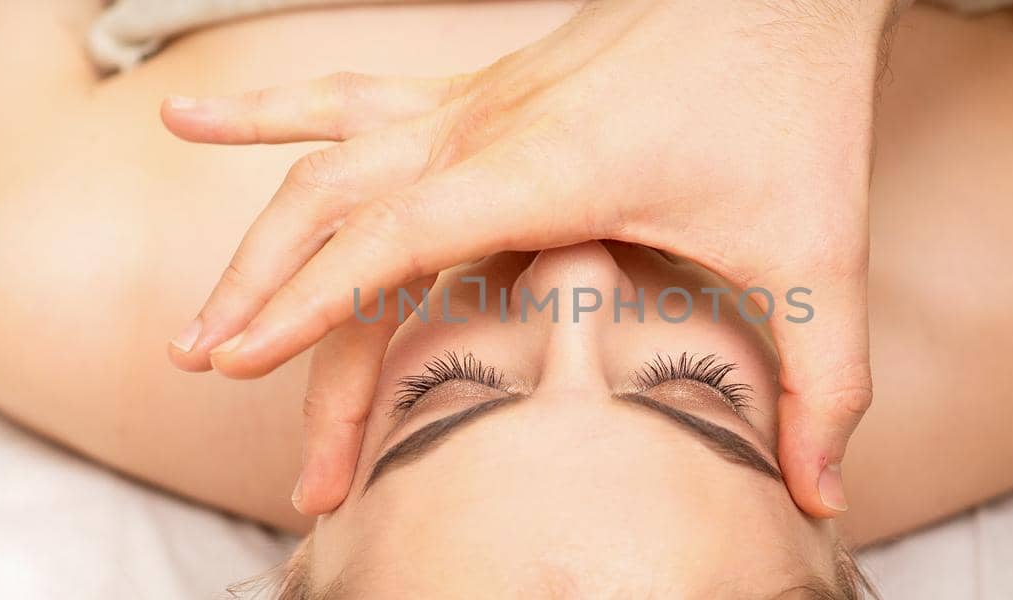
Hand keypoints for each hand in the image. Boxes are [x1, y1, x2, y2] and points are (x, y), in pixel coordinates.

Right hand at [162, 0, 899, 517]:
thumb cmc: (796, 108)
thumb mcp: (816, 255)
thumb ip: (825, 380)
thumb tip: (820, 492)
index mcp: (548, 170)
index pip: (393, 237)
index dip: (308, 300)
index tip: (236, 359)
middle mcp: (489, 127)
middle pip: (336, 214)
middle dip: (268, 304)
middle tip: (216, 384)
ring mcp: (477, 101)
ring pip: (325, 160)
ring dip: (254, 239)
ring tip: (197, 323)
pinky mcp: (482, 89)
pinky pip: (351, 98)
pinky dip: (268, 115)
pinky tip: (188, 117)